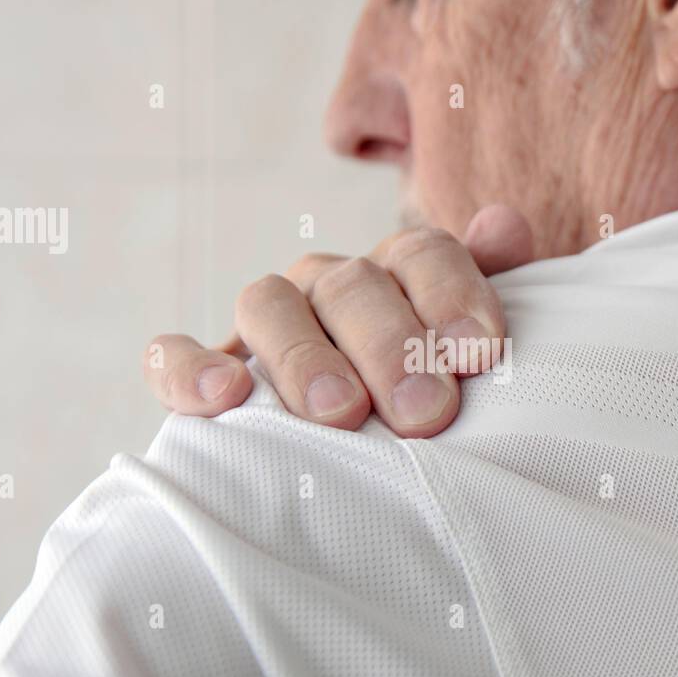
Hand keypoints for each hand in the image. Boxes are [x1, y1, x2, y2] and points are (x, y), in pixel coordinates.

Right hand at [142, 204, 532, 438]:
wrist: (358, 451)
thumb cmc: (425, 401)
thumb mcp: (463, 351)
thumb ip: (486, 286)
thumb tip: (504, 225)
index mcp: (395, 274)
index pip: (421, 254)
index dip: (452, 295)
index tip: (478, 355)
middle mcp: (326, 287)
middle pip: (351, 285)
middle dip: (391, 346)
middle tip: (427, 413)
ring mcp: (262, 327)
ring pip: (267, 304)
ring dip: (305, 357)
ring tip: (341, 414)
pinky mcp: (203, 373)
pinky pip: (173, 356)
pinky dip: (190, 369)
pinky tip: (226, 396)